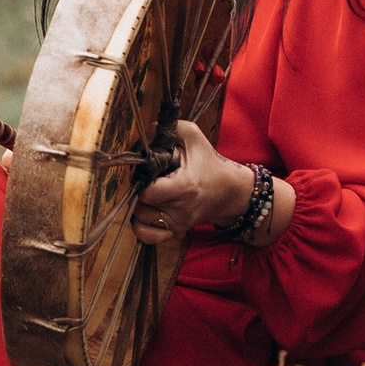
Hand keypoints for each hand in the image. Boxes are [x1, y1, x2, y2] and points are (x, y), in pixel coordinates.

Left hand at [131, 118, 259, 244]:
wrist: (227, 191)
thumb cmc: (207, 162)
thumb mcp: (192, 136)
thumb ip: (167, 129)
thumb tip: (144, 133)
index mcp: (185, 186)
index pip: (148, 193)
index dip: (140, 180)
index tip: (144, 170)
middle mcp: (181, 209)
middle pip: (141, 206)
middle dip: (137, 191)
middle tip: (144, 180)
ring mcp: (178, 223)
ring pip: (141, 220)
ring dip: (138, 205)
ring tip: (148, 192)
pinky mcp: (176, 231)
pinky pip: (149, 237)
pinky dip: (142, 226)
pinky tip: (147, 211)